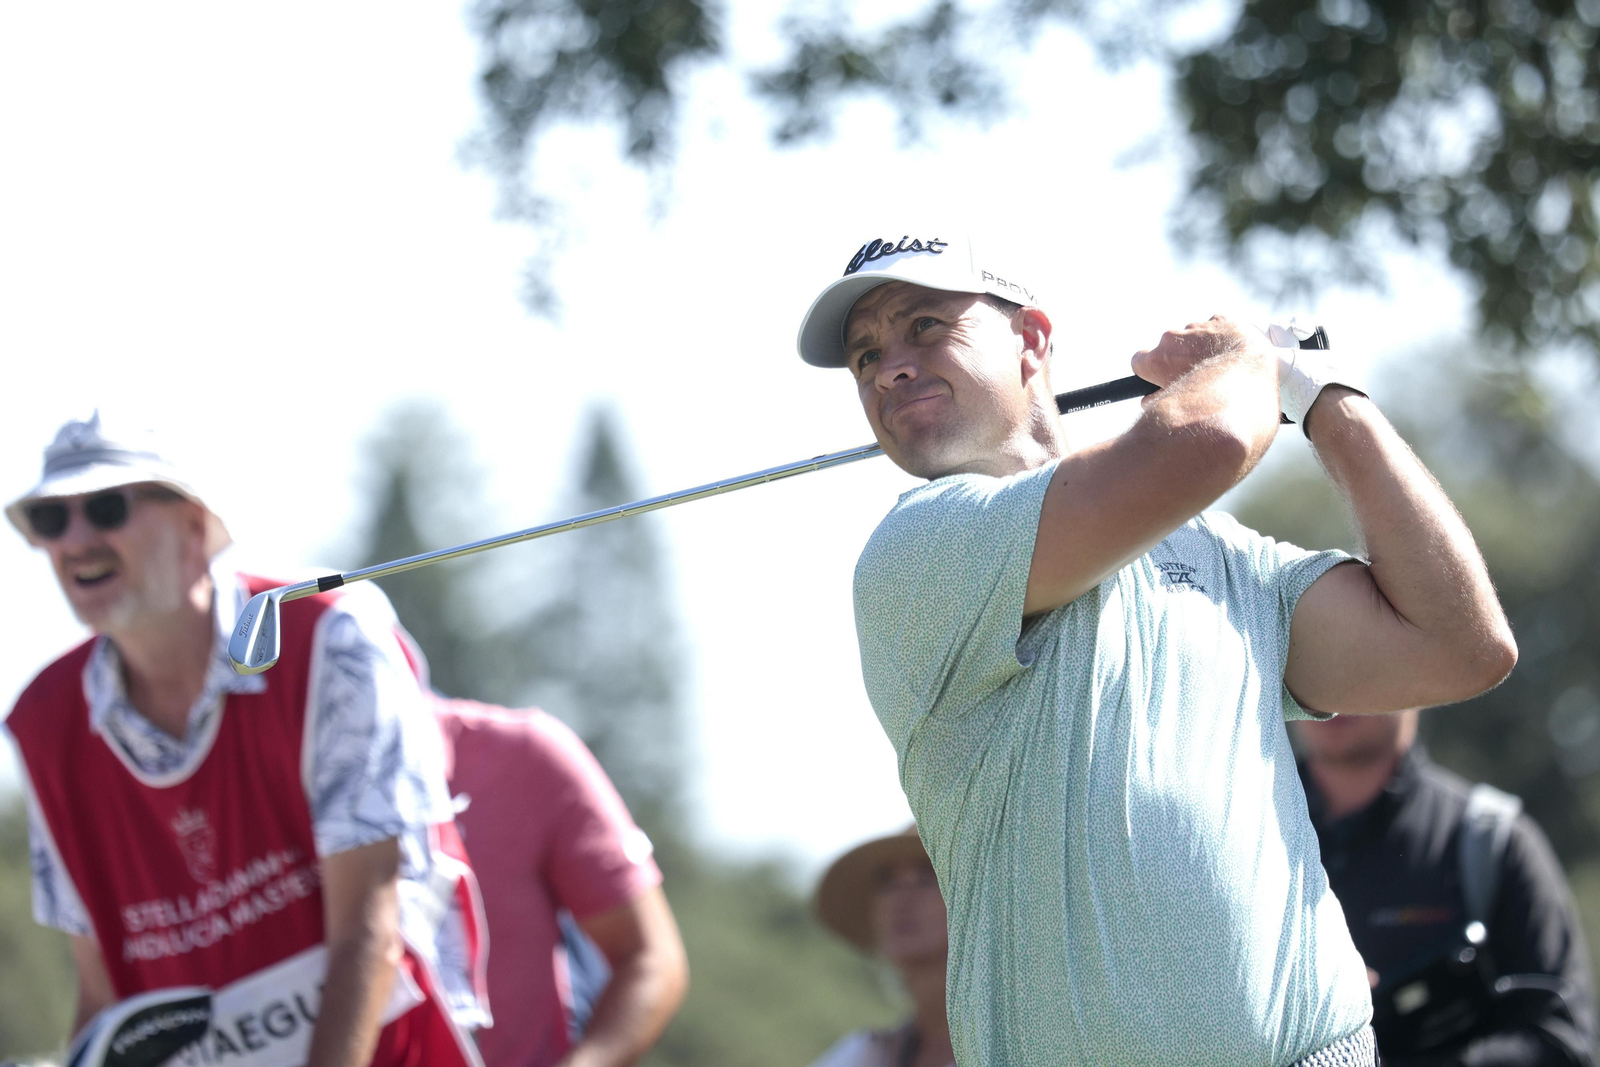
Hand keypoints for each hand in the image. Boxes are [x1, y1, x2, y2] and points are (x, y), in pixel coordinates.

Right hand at [1130, 315, 1270, 389]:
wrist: (1250, 377)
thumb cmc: (1212, 398)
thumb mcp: (1178, 407)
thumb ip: (1159, 401)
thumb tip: (1149, 400)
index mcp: (1158, 359)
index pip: (1139, 360)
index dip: (1149, 370)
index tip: (1158, 378)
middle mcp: (1172, 338)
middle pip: (1168, 348)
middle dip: (1179, 359)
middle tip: (1196, 376)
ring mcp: (1196, 326)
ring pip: (1193, 337)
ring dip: (1201, 348)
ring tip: (1221, 366)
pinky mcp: (1220, 319)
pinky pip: (1216, 327)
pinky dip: (1221, 338)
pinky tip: (1232, 353)